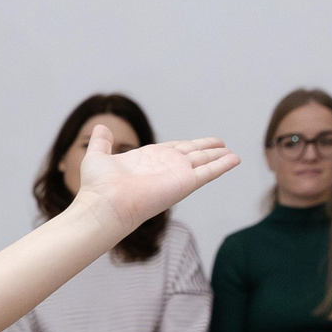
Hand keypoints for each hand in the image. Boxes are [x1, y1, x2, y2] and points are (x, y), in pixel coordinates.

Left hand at [72, 126, 238, 238]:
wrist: (104, 204)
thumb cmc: (98, 186)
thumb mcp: (97, 155)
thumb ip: (101, 142)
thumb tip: (100, 127)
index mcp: (148, 160)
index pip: (173, 149)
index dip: (188, 145)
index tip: (196, 143)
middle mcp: (165, 167)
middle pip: (192, 154)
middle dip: (207, 150)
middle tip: (222, 144)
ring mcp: (176, 175)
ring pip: (204, 162)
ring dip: (219, 158)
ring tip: (233, 154)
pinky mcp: (185, 183)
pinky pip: (208, 172)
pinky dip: (222, 166)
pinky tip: (235, 159)